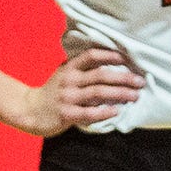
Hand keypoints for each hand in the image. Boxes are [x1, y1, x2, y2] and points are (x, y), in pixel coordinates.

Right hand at [15, 48, 144, 134]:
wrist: (30, 110)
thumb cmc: (53, 92)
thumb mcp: (64, 74)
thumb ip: (81, 69)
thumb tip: (109, 63)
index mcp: (70, 68)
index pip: (91, 56)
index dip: (110, 55)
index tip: (126, 59)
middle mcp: (69, 80)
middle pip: (100, 75)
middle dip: (123, 78)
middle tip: (140, 81)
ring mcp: (68, 97)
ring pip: (98, 93)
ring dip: (119, 94)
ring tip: (135, 96)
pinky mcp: (66, 114)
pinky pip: (89, 113)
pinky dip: (104, 112)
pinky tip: (116, 111)